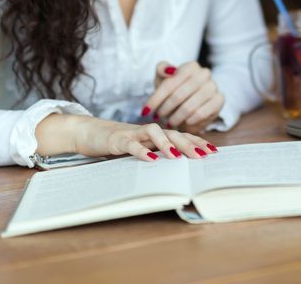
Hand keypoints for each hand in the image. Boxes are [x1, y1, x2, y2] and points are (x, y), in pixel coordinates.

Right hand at [36, 114, 216, 162]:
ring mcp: (132, 133)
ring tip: (177, 156)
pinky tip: (151, 160)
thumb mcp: (140, 150)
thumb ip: (156, 155)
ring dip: (167, 143)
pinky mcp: (116, 139)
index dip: (196, 141)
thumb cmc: (117, 143)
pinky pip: (130, 143)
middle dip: (189, 143)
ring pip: (153, 132)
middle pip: (172, 132)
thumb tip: (179, 169)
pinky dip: (141, 151)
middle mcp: (146, 131)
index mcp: (155, 135)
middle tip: (202, 155)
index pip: (180, 135)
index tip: (213, 151)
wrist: (88, 132)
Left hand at [144, 61, 224, 131]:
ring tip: (170, 122)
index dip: (156, 98)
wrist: (194, 99)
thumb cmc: (175, 88)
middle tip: (158, 117)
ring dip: (176, 117)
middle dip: (165, 109)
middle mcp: (204, 74)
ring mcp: (213, 87)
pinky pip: (201, 114)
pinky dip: (189, 121)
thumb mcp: (164, 78)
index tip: (146, 111)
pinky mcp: (219, 100)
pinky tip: (184, 122)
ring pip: (189, 107)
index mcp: (190, 66)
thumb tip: (169, 70)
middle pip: (178, 95)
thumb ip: (162, 69)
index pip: (170, 83)